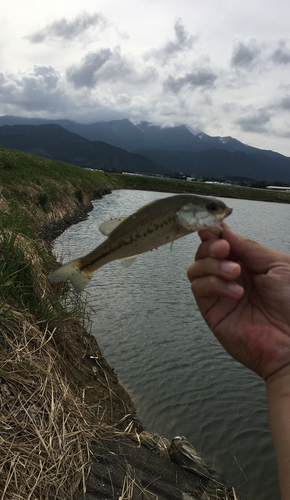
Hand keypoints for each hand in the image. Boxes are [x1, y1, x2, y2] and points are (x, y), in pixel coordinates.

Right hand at [187, 223, 289, 380]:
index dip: (214, 233)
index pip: (221, 243)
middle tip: (224, 249)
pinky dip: (213, 284)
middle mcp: (231, 277)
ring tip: (235, 273)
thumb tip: (223, 230)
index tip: (213, 228)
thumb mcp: (277, 264)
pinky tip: (235, 292)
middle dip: (210, 246)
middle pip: (203, 253)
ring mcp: (220, 294)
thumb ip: (248, 247)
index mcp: (248, 263)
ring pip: (196, 269)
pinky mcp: (212, 311)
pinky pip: (199, 289)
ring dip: (212, 265)